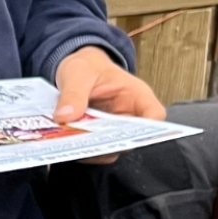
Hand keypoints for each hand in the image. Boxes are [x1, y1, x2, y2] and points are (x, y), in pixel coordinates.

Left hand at [54, 46, 165, 163]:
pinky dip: (79, 150)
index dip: (149, 128)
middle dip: (108, 143)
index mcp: (136, 95)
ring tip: (69, 144)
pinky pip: (92, 151)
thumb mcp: (79, 73)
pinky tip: (63, 144)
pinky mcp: (97, 139)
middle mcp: (129, 117)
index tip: (128, 133)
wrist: (76, 71)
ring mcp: (113, 131)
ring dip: (90, 150)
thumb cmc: (87, 67)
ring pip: (109, 150)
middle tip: (86, 142)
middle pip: (130, 139)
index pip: (154, 114)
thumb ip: (73, 93)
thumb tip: (64, 117)